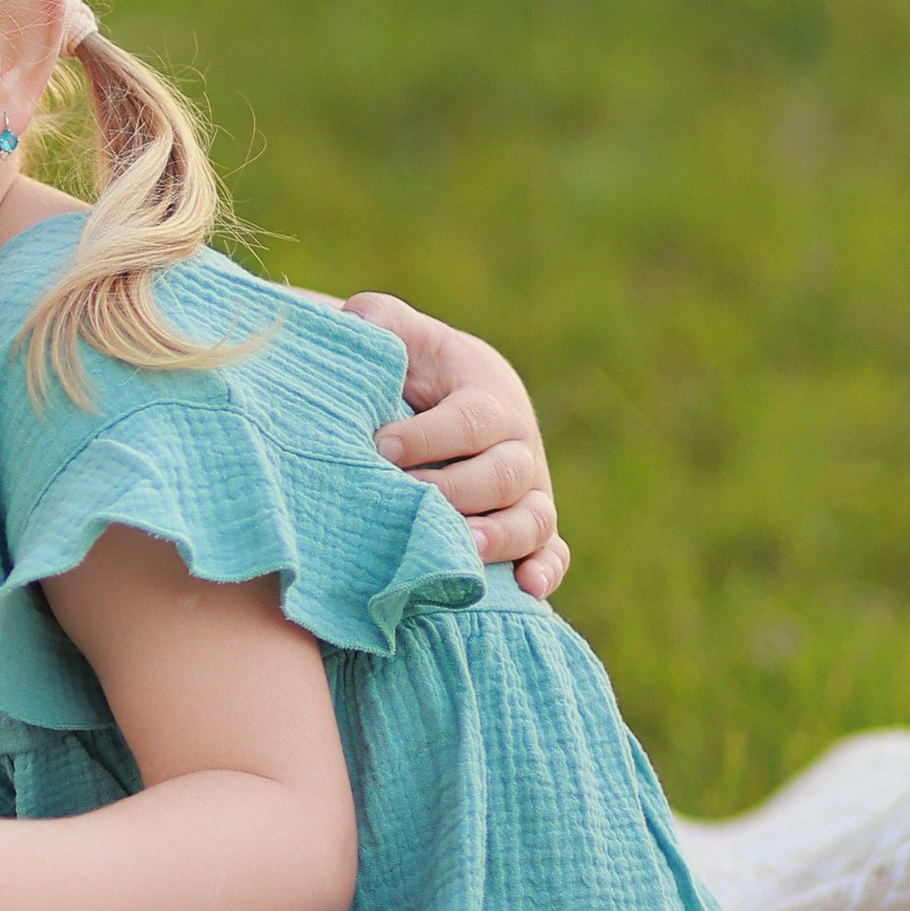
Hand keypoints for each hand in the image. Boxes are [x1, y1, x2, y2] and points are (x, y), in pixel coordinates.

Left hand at [343, 292, 568, 601]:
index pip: (469, 419)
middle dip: (455, 490)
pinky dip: (547, 570)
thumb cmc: (414, 367)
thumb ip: (382, 321)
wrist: (441, 399)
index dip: (429, 436)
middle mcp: (518, 445)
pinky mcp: (533, 527)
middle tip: (409, 500)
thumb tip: (356, 321)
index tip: (381, 447)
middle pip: (502, 474)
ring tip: (464, 550)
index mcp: (490, 394)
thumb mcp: (400, 336)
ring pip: (531, 517)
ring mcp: (530, 490)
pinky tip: (528, 589)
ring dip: (501, 537)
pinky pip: (553, 551)